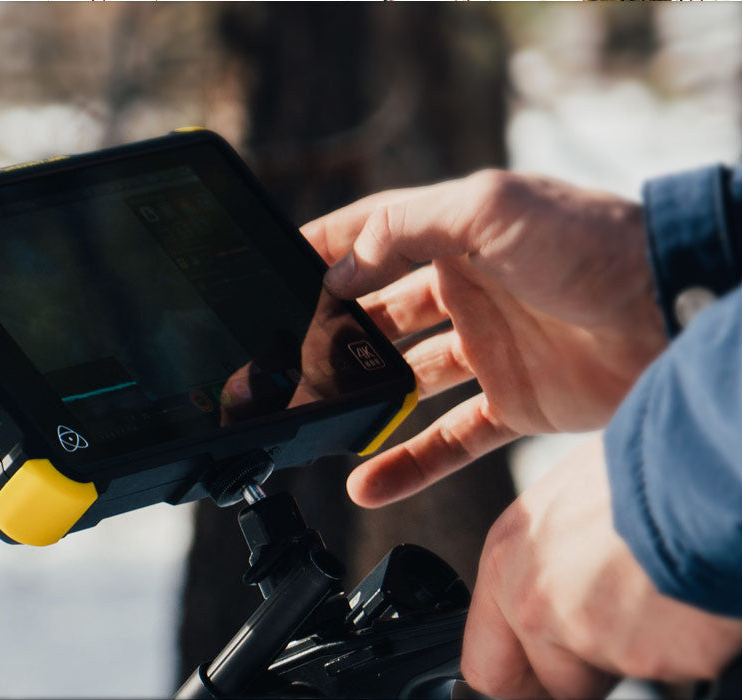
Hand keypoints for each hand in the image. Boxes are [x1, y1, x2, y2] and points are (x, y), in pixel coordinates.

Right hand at [301, 171, 668, 506]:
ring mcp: (490, 348)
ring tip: (311, 421)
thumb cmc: (592, 241)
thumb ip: (404, 227)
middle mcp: (468, 289)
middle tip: (283, 362)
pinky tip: (365, 483)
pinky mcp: (517, 403)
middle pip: (377, 315)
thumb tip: (341, 268)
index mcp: (456, 234)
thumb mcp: (487, 207)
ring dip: (359, 400)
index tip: (269, 271)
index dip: (321, 251)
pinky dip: (407, 465)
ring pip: (405, 380)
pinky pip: (449, 440)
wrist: (675, 308)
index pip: (370, 237)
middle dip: (329, 336)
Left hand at [461, 439, 741, 697]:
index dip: (525, 676)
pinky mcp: (646, 655)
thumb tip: (559, 580)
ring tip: (664, 588)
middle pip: (552, 684)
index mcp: (505, 563)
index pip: (487, 666)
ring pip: (617, 672)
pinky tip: (690, 595)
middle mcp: (533, 605)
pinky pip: (669, 664)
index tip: (547, 674)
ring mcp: (587, 636)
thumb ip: (547, 557)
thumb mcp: (566, 502)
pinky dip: (685, 642)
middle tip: (622, 631)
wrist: (700, 468)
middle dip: (584, 676)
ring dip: (642, 647)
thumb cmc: (642, 467)